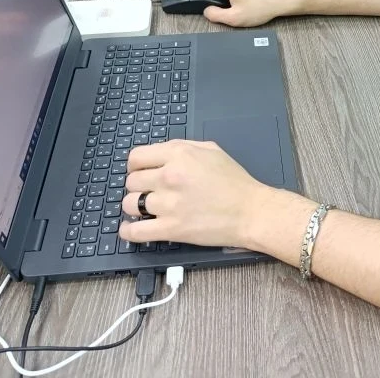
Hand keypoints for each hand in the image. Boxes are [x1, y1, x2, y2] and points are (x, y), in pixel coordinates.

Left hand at [119, 139, 273, 248]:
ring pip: (130, 204)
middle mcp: (170, 176)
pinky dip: (129, 231)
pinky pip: (136, 232)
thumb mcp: (211, 150)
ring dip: (134, 207)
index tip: (141, 172)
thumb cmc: (234, 181)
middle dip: (138, 186)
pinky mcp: (172, 229)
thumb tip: (157, 154)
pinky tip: (132, 229)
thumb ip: (181, 147)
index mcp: (179, 154)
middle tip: (149, 192)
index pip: (136, 157)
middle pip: (131, 181)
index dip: (136, 166)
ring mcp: (170, 204)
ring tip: (145, 210)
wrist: (251, 211)